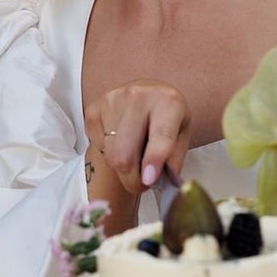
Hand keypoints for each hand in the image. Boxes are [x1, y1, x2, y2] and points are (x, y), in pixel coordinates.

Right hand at [86, 80, 191, 195]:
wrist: (148, 93)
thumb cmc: (167, 115)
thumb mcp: (182, 134)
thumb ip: (173, 160)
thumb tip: (158, 182)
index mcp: (168, 101)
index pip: (160, 134)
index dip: (153, 160)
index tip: (149, 180)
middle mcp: (138, 96)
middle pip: (125, 153)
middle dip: (132, 179)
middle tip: (141, 183)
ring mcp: (112, 101)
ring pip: (110, 155)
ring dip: (121, 168)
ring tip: (134, 158)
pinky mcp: (94, 109)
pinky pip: (98, 147)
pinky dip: (108, 153)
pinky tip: (120, 141)